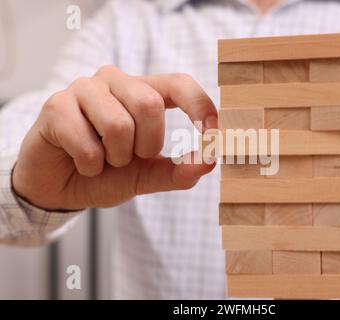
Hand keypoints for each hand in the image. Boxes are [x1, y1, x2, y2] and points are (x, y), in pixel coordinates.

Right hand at [12, 66, 216, 209]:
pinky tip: (80, 162)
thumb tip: (211, 161)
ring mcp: (83, 89)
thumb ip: (178, 171)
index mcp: (142, 92)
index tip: (213, 134)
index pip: (179, 84)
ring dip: (115, 157)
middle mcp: (114, 81)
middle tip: (127, 158)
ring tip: (103, 159)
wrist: (60, 186)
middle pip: (150, 105)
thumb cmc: (105, 173)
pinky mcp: (56, 105)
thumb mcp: (147, 176)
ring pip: (119, 124)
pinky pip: (87, 143)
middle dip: (144, 145)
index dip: (200, 106)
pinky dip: (90, 165)